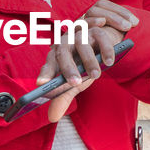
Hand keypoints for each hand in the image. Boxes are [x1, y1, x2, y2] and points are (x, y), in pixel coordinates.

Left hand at [36, 0, 138, 120]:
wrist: (102, 48)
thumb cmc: (83, 67)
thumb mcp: (75, 83)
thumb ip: (63, 97)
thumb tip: (52, 118)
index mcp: (56, 56)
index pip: (48, 64)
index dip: (44, 73)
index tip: (40, 84)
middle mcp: (66, 43)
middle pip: (62, 52)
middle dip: (68, 68)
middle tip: (75, 83)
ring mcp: (82, 35)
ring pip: (82, 44)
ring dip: (88, 60)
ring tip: (96, 75)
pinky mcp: (98, 31)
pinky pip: (101, 38)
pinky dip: (106, 49)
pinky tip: (109, 61)